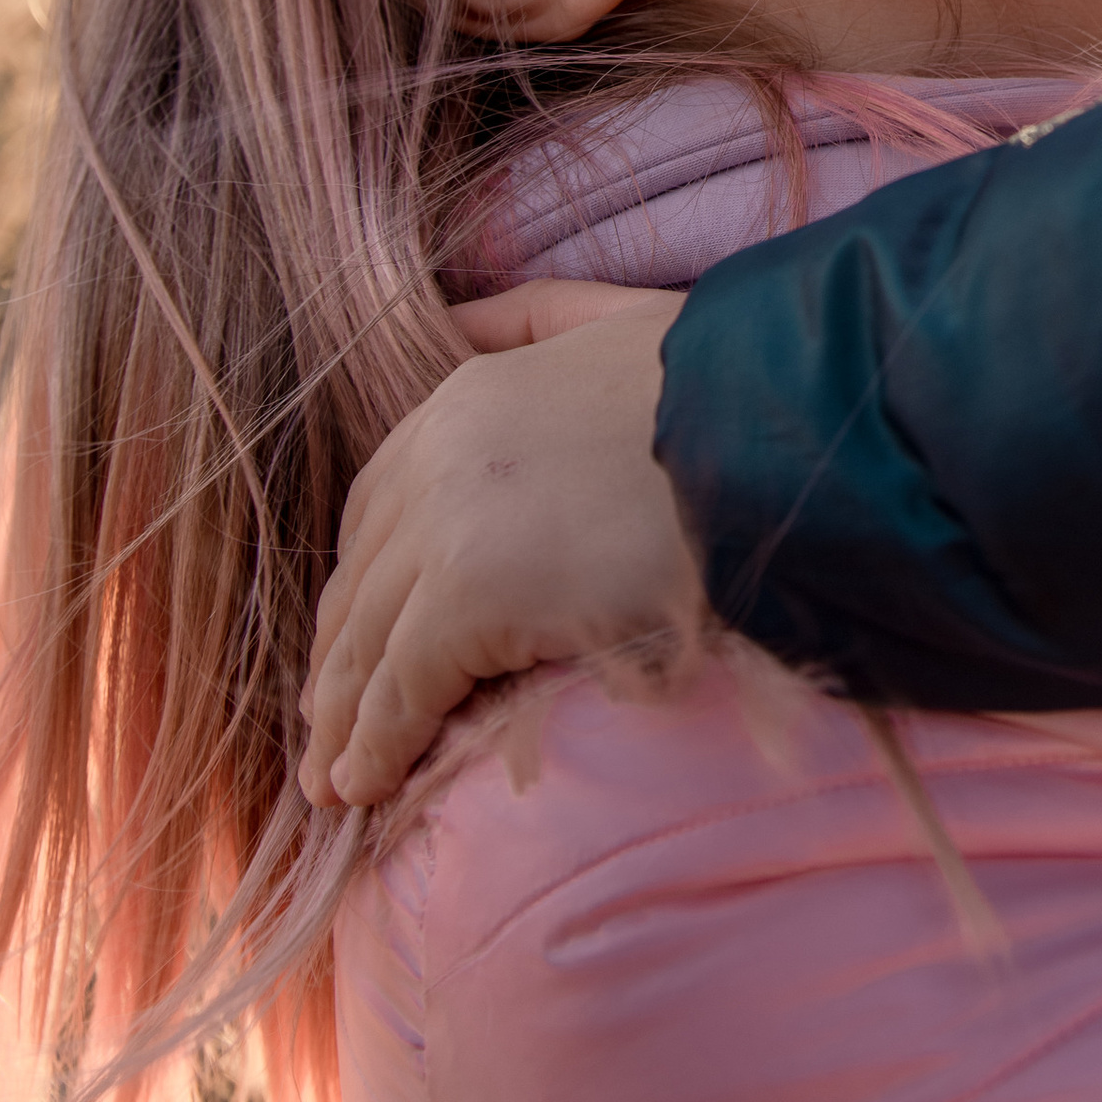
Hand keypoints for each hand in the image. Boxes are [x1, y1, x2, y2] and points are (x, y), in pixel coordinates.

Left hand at [299, 280, 702, 807]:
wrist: (779, 422)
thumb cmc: (725, 386)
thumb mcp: (612, 320)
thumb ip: (529, 316)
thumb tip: (452, 316)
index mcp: (464, 394)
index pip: (380, 508)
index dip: (364, 583)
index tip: (355, 641)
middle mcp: (436, 457)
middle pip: (361, 580)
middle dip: (338, 661)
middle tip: (321, 732)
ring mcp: (447, 526)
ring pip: (367, 641)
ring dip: (343, 719)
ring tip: (334, 782)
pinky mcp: (472, 597)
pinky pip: (403, 688)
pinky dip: (377, 743)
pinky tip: (367, 784)